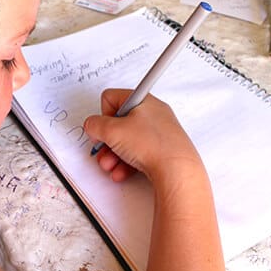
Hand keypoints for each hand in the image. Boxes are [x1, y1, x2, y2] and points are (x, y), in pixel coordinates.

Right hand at [83, 88, 203, 185]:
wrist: (178, 171)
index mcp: (142, 100)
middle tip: (103, 149)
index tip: (104, 127)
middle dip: (107, 140)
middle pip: (118, 122)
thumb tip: (92, 125)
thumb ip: (94, 124)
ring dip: (113, 154)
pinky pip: (138, 153)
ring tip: (111, 165)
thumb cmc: (151, 145)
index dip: (103, 113)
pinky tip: (121, 172)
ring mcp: (159, 133)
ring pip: (127, 141)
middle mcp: (152, 113)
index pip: (112, 97)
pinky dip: (126, 163)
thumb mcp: (112, 131)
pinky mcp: (162, 150)